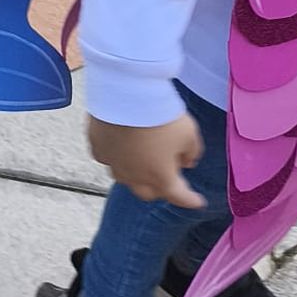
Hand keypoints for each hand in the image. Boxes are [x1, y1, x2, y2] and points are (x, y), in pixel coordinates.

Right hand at [88, 113, 205, 208]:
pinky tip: (123, 146)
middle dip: (161, 188)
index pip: (178, 196)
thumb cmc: (161, 115)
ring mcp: (113, 164)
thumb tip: (188, 161)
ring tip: (145, 159)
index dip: (190, 200)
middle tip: (170, 174)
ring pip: (126, 178)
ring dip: (137, 173)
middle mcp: (134, 176)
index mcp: (160, 177)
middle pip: (149, 192)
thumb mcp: (189, 132)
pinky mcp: (98, 148)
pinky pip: (108, 159)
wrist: (126, 94)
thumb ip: (192, 152)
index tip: (198, 202)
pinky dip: (118, 156)